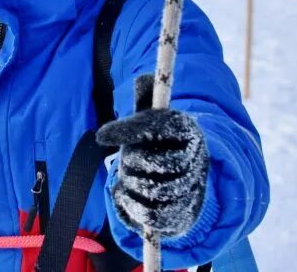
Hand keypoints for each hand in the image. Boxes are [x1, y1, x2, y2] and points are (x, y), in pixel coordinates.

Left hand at [96, 75, 209, 237]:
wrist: (184, 179)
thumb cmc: (160, 143)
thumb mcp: (154, 119)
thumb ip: (146, 100)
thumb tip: (143, 79)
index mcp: (187, 130)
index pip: (157, 126)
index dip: (128, 130)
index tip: (101, 135)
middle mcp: (195, 160)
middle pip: (153, 161)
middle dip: (130, 160)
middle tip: (126, 159)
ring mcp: (191, 190)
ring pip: (152, 190)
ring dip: (130, 182)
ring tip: (128, 176)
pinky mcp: (180, 216)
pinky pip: (150, 216)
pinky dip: (130, 205)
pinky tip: (126, 194)